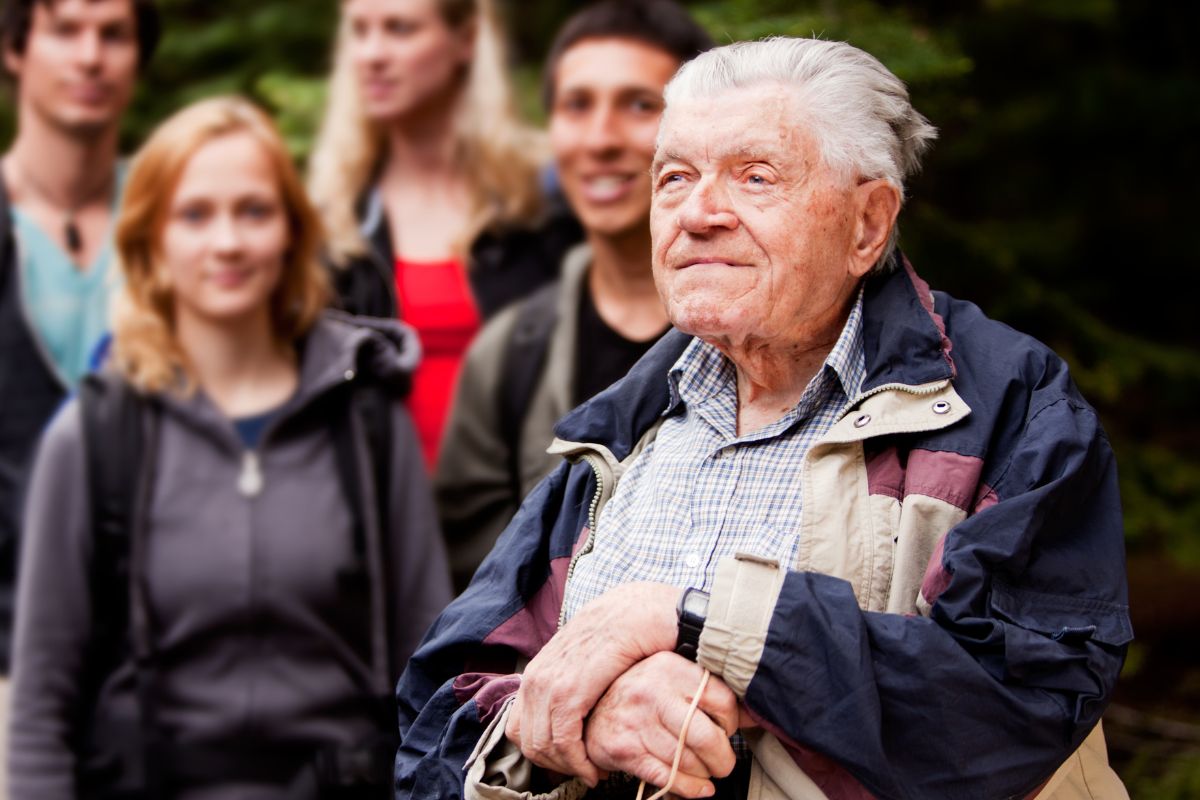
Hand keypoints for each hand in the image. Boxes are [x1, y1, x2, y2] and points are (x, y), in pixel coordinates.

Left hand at [505, 582, 679, 785]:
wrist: (642, 610)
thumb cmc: (622, 634)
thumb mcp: (586, 658)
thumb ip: (572, 680)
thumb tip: (573, 713)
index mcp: (537, 671)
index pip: (518, 727)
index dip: (542, 752)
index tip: (570, 761)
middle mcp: (536, 678)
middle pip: (527, 741)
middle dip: (556, 765)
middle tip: (584, 771)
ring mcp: (549, 684)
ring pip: (542, 746)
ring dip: (569, 767)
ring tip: (595, 772)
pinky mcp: (570, 691)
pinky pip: (563, 741)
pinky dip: (578, 763)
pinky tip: (597, 768)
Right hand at [585, 652, 739, 798]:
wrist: (589, 708)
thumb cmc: (639, 693)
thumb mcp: (672, 678)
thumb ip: (708, 691)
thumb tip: (752, 713)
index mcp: (670, 667)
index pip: (721, 701)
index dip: (731, 723)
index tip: (726, 731)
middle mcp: (652, 691)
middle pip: (707, 737)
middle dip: (723, 758)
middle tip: (723, 763)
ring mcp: (636, 722)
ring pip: (688, 760)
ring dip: (705, 775)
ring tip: (707, 773)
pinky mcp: (625, 750)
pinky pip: (667, 777)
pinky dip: (689, 788)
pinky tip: (698, 788)